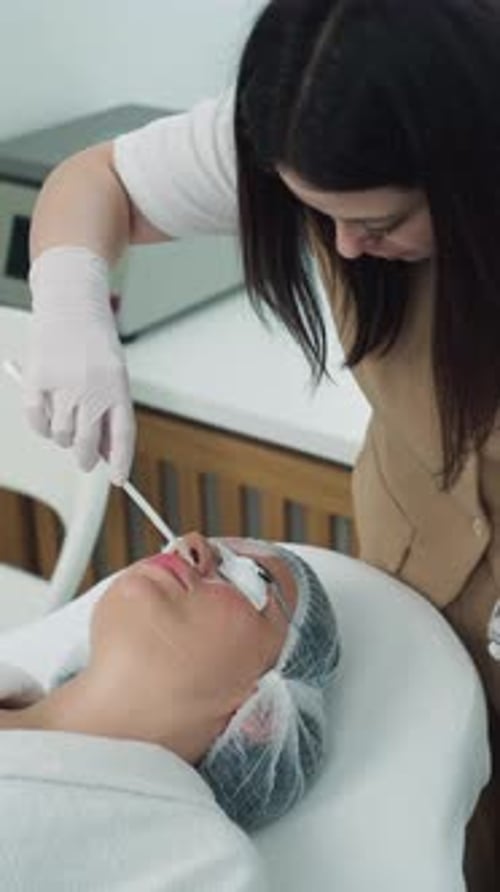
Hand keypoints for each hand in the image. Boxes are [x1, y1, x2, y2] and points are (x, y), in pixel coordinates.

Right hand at [24, 246, 135, 483]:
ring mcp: (63, 384)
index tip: (120, 480)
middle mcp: (92, 388)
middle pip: (89, 444)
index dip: (122, 462)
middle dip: (87, 459)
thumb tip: (106, 452)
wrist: (71, 301)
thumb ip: (110, 410)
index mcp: (117, 386)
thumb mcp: (114, 373)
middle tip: (86, 461)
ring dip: (63, 437)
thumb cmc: (94, 340)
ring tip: (66, 417)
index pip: (123, 435)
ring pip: (61, 436)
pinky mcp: (37, 380)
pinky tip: (47, 412)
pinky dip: (40, 425)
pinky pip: (36, 421)